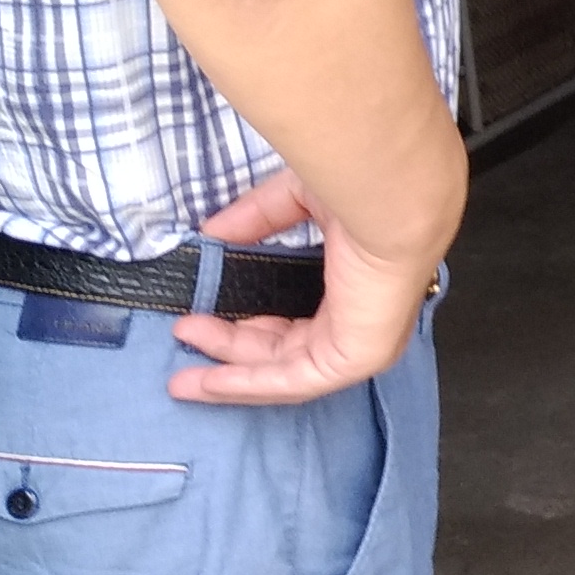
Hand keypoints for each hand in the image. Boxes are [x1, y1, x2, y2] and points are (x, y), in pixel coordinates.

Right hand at [166, 170, 437, 403]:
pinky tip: (209, 383)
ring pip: (283, 372)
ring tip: (183, 376)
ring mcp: (358, 344)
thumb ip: (255, 220)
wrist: (390, 198)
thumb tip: (212, 234)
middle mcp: (358, 320)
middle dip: (229, 348)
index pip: (297, 317)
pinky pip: (292, 382)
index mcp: (353, 287)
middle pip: (282, 348)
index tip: (206, 315)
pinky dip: (247, 385)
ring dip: (230, 375)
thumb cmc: (360, 190)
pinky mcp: (353, 359)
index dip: (248, 322)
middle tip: (185, 336)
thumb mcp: (296, 200)